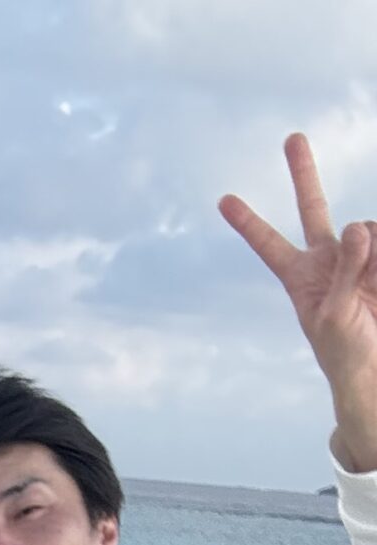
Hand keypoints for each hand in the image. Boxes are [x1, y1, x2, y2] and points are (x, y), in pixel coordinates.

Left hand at [221, 133, 376, 475]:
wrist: (372, 366)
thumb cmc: (344, 350)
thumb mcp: (334, 315)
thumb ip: (346, 269)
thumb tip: (359, 224)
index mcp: (300, 277)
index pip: (269, 244)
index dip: (249, 222)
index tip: (223, 199)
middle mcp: (327, 259)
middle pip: (312, 207)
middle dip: (303, 173)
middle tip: (293, 138)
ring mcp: (358, 255)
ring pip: (367, 228)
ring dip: (371, 253)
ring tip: (370, 290)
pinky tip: (374, 279)